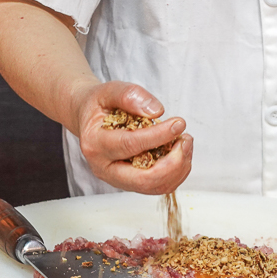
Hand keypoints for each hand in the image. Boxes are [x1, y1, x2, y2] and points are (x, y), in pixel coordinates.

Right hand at [71, 80, 192, 193]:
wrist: (90, 119)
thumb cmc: (99, 105)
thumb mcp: (108, 91)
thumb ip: (129, 96)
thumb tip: (155, 111)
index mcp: (95, 144)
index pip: (131, 145)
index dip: (159, 136)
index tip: (178, 123)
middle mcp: (105, 168)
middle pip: (144, 179)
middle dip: (173, 162)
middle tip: (186, 139)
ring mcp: (118, 179)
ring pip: (155, 186)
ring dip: (178, 168)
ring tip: (185, 143)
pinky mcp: (132, 183)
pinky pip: (159, 186)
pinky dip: (176, 172)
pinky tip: (180, 152)